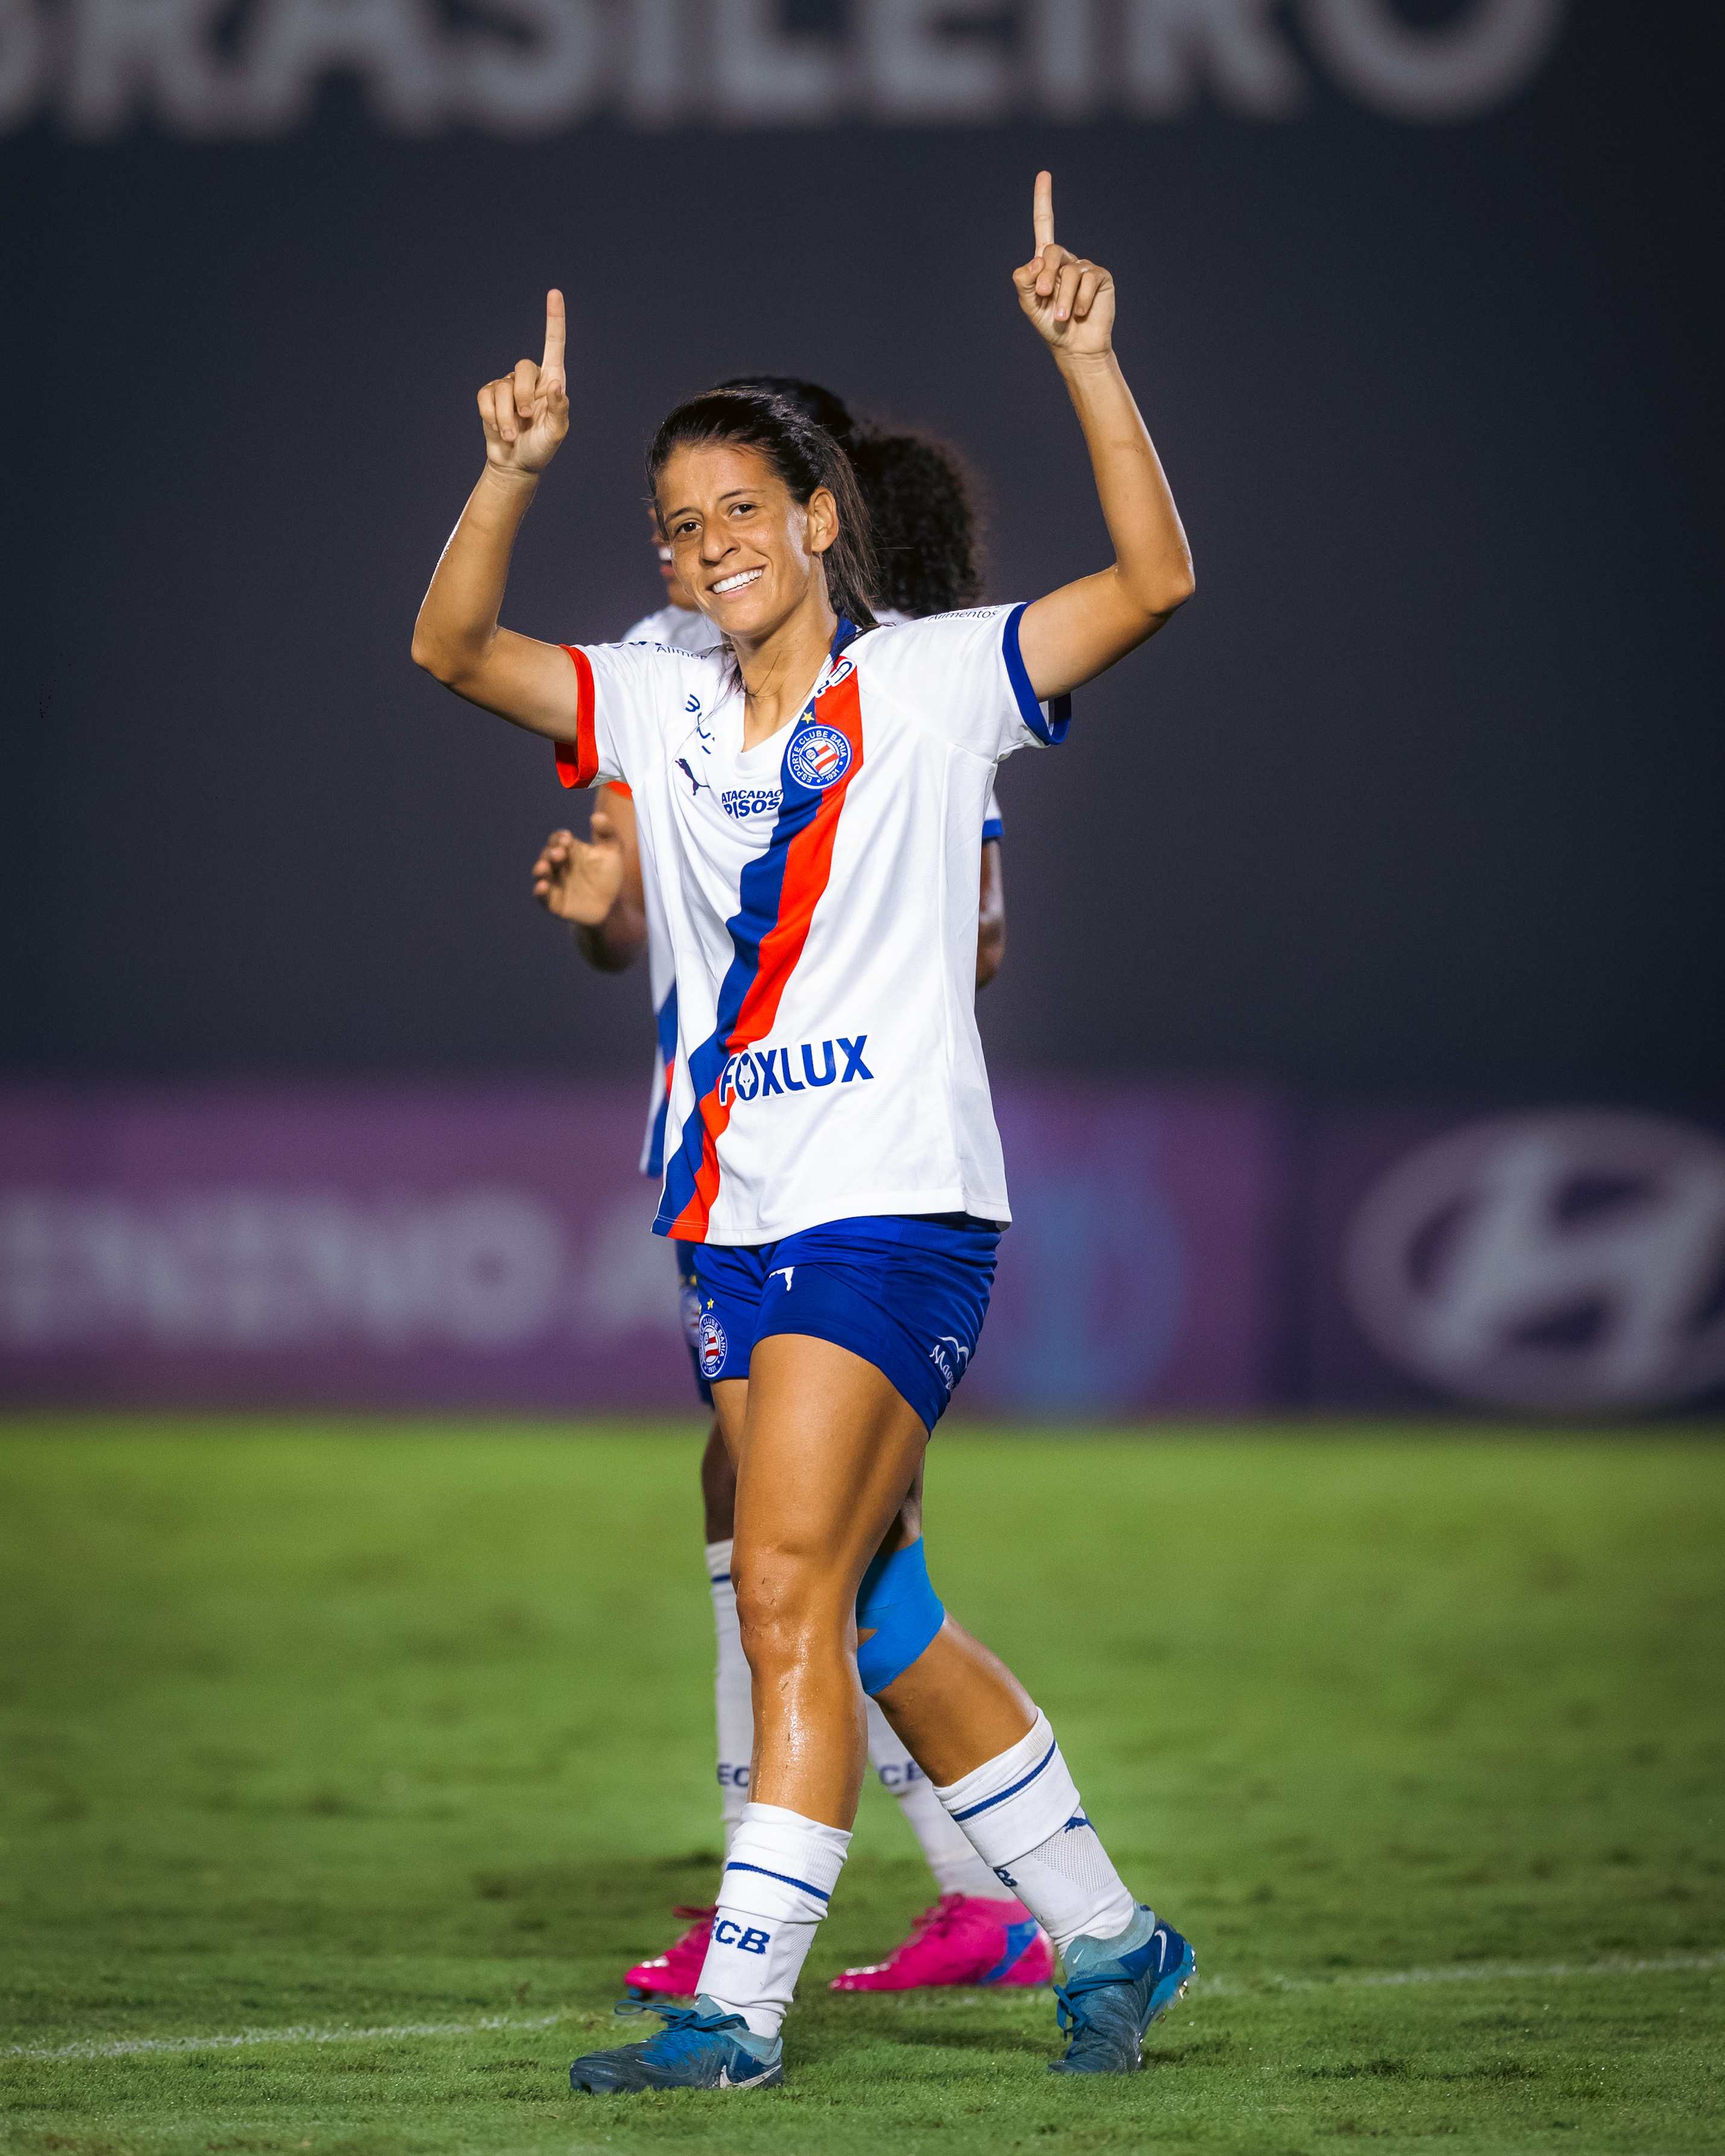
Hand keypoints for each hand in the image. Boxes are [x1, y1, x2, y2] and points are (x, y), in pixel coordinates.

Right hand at [478, 291, 568, 477]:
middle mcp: (530, 379)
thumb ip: (560, 409)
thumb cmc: (541, 447)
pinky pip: (486, 398)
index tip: (554, 293)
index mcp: (552, 381)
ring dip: (507, 417)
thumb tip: (556, 385)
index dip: (554, 320)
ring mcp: (508, 386)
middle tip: (527, 419)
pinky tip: (498, 429)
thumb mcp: (557, 432)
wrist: (516, 465)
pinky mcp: (489, 396)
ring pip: (503, 388)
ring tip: (513, 434)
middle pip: (523, 367)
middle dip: (524, 397)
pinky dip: (491, 417)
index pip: (554, 345)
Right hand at [531, 814, 624, 925]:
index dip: (559, 838)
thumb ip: (607, 832)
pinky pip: (542, 897)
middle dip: (551, 852)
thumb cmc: (608, 875)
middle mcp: (557, 865)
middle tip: (561, 853)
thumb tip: (597, 816)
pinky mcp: (554, 902)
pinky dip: (540, 891)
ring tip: (544, 867)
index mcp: (568, 851)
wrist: (612, 904)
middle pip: (547, 855)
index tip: (568, 838)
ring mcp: (554, 883)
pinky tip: (542, 887)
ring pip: (540, 874)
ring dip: (540, 869)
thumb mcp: (612, 851)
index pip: (557, 840)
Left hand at [1012, 172, 1113, 357]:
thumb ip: (1023, 279)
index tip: (1044, 175)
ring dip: (1062, 299)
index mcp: (1047, 262)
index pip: (1045, 225)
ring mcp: (1085, 267)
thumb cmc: (1050, 326)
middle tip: (1042, 297)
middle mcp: (1067, 260)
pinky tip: (1081, 313)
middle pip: (1051, 252)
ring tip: (1061, 318)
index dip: (1044, 200)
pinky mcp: (1101, 277)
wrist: (1075, 347)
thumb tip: (1036, 260)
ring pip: (1069, 272)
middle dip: (1045, 276)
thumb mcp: (1028, 303)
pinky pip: (1088, 280)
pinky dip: (1080, 301)